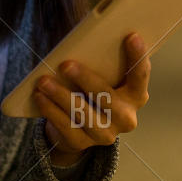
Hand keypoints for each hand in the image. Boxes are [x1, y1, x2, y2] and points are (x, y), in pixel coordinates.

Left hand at [33, 32, 150, 168]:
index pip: (140, 75)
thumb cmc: (94, 92)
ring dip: (61, 95)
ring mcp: (106, 134)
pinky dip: (51, 109)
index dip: (138, 56)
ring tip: (44, 81)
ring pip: (82, 113)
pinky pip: (66, 125)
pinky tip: (41, 97)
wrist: (79, 129)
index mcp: (136, 96)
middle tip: (66, 65)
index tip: (131, 36)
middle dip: (86, 80)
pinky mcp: (83, 143)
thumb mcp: (103, 79)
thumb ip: (102, 64)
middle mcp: (126, 118)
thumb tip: (83, 40)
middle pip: (107, 97)